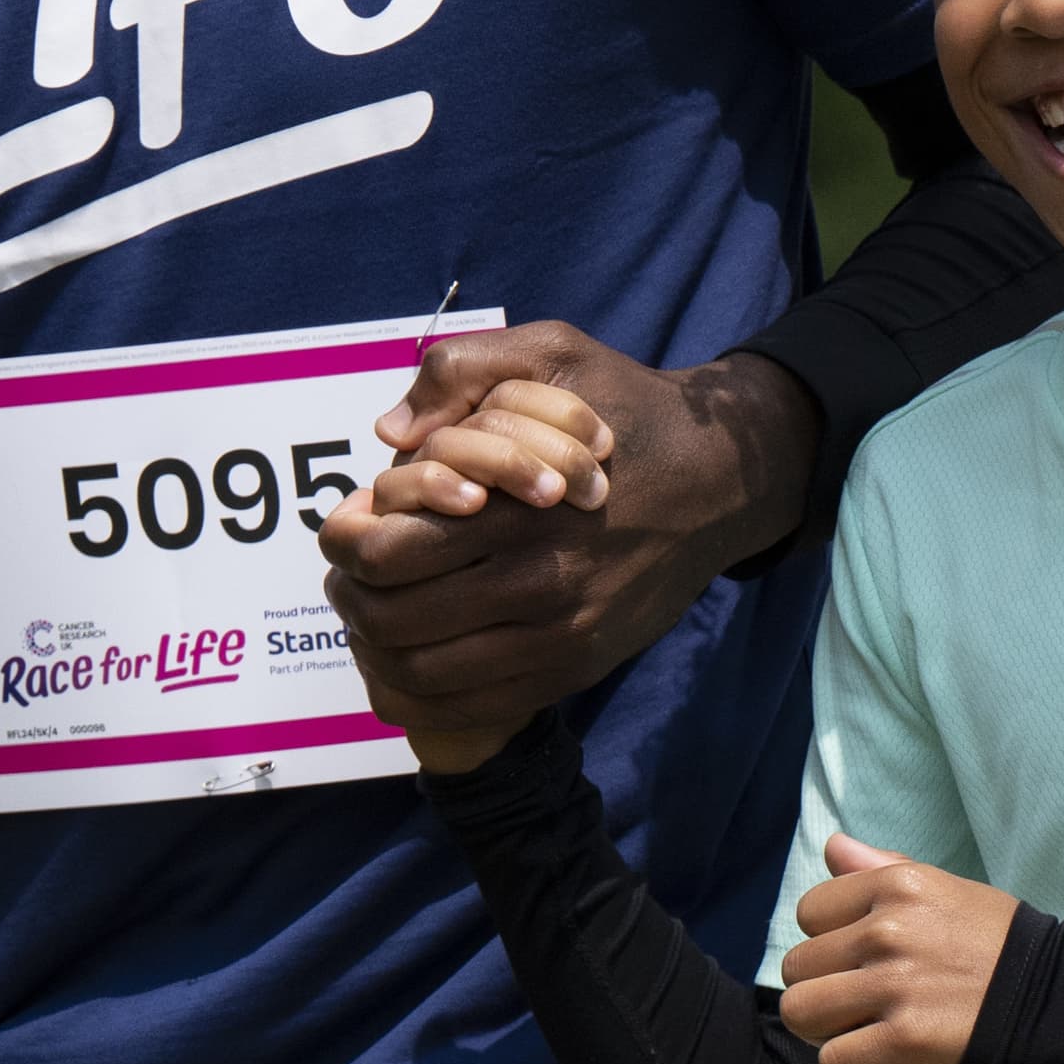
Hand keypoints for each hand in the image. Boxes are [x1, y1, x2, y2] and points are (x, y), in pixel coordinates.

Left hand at [317, 325, 817, 772]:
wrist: (719, 481)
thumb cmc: (624, 412)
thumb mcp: (554, 354)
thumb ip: (462, 370)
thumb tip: (390, 434)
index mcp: (522, 507)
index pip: (386, 550)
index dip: (343, 538)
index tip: (346, 521)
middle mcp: (540, 583)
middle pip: (390, 616)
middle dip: (349, 591)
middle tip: (348, 569)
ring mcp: (559, 639)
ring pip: (419, 672)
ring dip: (373, 646)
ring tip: (371, 610)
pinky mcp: (574, 671)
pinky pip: (467, 709)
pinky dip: (415, 694)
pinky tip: (405, 658)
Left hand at [776, 834, 1019, 1063]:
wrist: (1051, 999)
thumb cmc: (994, 944)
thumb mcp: (944, 889)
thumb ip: (882, 869)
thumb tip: (830, 846)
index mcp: (898, 885)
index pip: (810, 911)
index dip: (829, 941)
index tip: (863, 960)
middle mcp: (889, 929)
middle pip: (797, 968)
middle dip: (824, 990)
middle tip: (866, 1004)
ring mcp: (894, 985)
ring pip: (801, 1014)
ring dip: (829, 1032)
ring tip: (867, 1032)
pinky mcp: (905, 1040)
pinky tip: (887, 1063)